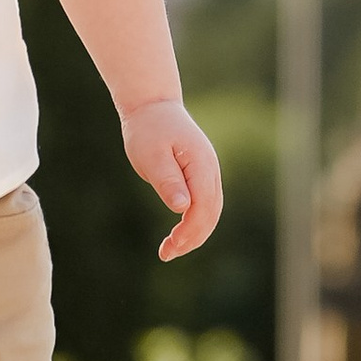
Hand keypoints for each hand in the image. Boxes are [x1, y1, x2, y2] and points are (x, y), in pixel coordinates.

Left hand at [123, 100, 223, 261]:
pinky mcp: (201, 175)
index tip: (169, 247)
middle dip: (192, 239)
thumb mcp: (152, 156)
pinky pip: (205, 204)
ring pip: (211, 212)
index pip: (203, 208)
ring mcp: (209, 172)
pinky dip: (195, 222)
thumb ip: (168, 181)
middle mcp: (211, 170)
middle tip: (166, 254)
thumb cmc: (148, 130)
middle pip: (211, 214)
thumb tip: (182, 209)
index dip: (189, 232)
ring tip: (170, 250)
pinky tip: (178, 233)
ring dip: (195, 234)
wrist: (153, 106)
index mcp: (201, 165)